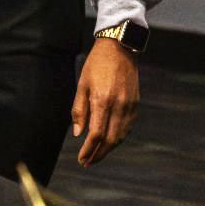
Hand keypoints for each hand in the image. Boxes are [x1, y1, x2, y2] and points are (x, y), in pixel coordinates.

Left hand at [71, 37, 138, 165]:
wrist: (119, 50)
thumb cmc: (95, 65)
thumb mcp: (82, 84)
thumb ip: (79, 109)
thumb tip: (78, 133)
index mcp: (102, 100)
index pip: (96, 133)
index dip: (89, 149)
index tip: (81, 158)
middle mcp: (118, 106)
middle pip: (110, 139)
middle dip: (99, 154)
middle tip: (87, 162)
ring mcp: (129, 106)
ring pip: (120, 136)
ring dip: (109, 149)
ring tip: (96, 156)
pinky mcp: (135, 105)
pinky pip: (127, 128)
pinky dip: (118, 138)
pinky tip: (109, 142)